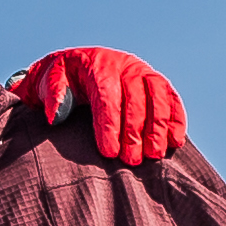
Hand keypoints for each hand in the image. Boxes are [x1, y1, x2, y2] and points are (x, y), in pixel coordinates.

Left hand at [12, 47, 182, 166]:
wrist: (77, 65)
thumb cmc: (62, 79)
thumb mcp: (49, 81)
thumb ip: (53, 95)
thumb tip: (55, 115)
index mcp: (98, 64)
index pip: (107, 95)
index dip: (109, 125)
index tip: (108, 153)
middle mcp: (124, 65)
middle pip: (136, 98)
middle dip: (135, 131)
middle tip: (131, 161)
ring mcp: (143, 72)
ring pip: (158, 97)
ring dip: (159, 127)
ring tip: (154, 155)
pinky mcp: (156, 83)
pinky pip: (171, 99)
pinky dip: (176, 119)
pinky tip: (175, 142)